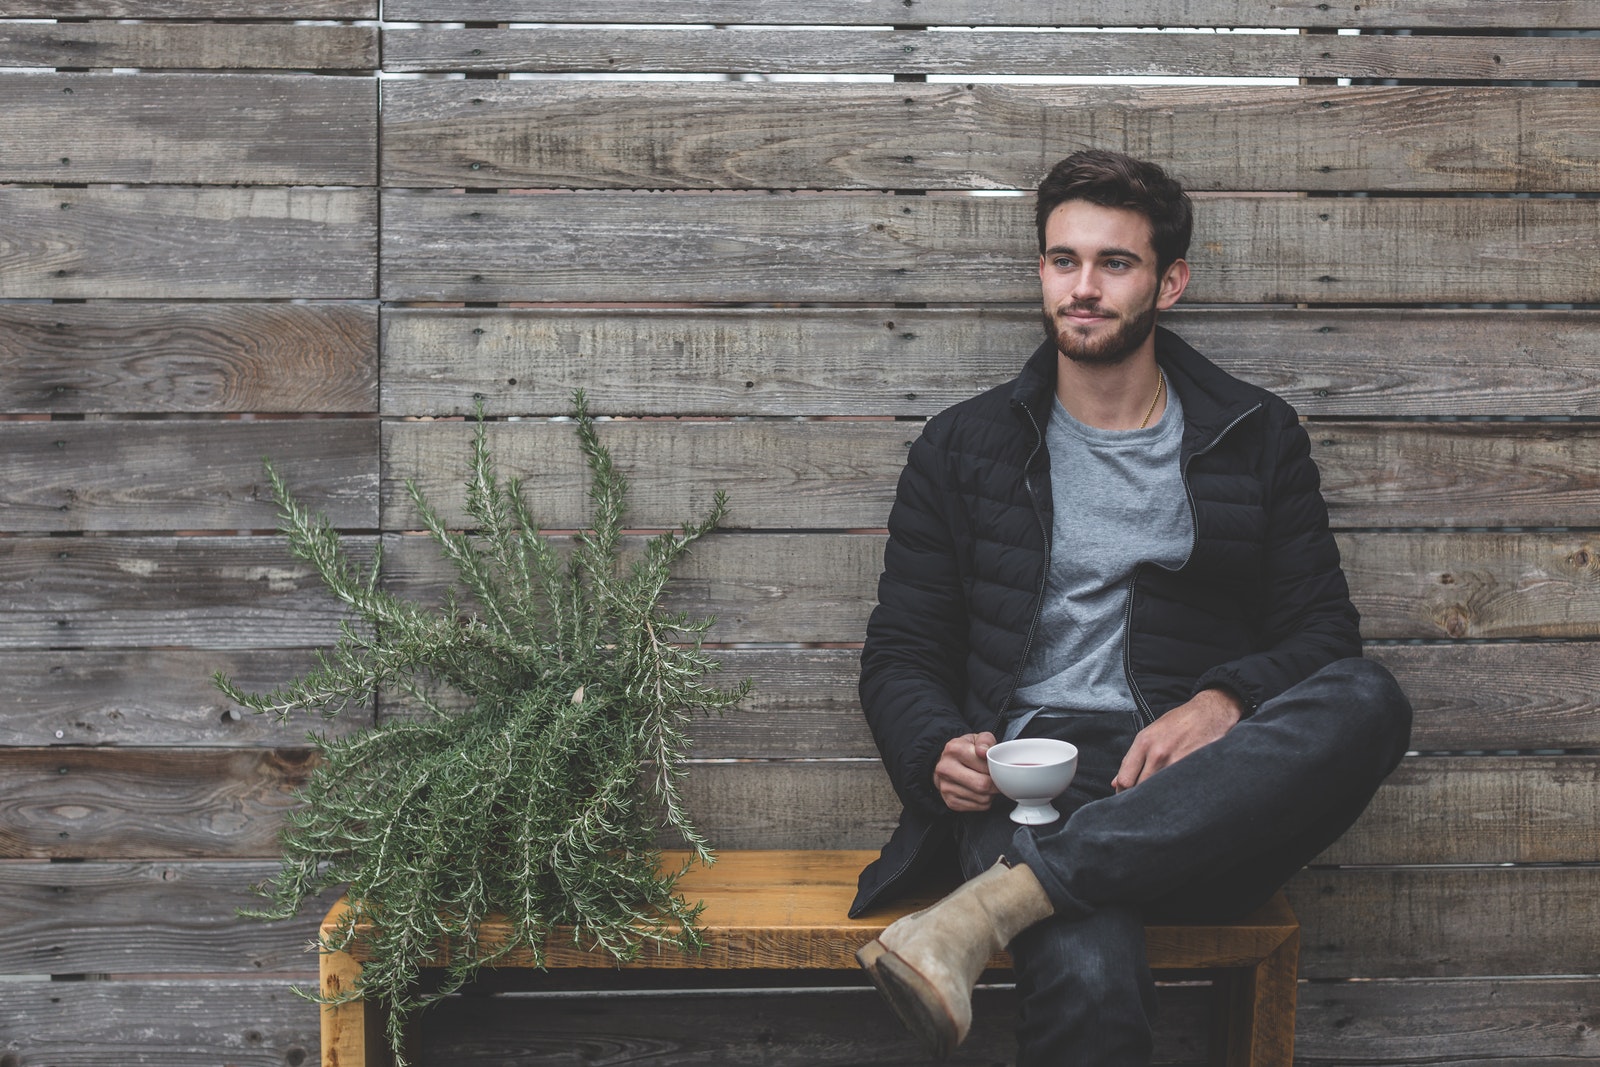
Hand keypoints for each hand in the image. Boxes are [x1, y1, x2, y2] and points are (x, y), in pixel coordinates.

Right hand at [934, 731, 998, 810]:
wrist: (947, 764)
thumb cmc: (966, 750)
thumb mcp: (977, 738)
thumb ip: (985, 741)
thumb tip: (984, 751)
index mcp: (953, 749)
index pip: (984, 765)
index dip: (997, 769)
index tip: (999, 768)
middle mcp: (946, 768)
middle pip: (982, 785)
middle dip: (996, 784)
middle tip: (998, 778)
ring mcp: (946, 787)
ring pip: (983, 798)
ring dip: (991, 793)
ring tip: (987, 782)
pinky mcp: (951, 802)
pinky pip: (979, 807)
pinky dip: (985, 801)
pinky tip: (980, 791)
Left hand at [1113, 689, 1243, 791]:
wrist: (1211, 712)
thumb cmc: (1179, 722)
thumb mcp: (1151, 733)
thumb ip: (1132, 759)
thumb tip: (1116, 783)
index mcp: (1144, 743)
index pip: (1125, 780)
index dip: (1123, 793)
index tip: (1127, 798)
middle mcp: (1158, 753)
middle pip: (1141, 789)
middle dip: (1140, 797)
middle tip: (1142, 803)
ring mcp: (1177, 762)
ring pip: (1159, 791)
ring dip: (1158, 798)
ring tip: (1160, 798)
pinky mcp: (1194, 768)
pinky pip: (1179, 789)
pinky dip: (1176, 794)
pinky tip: (1177, 793)